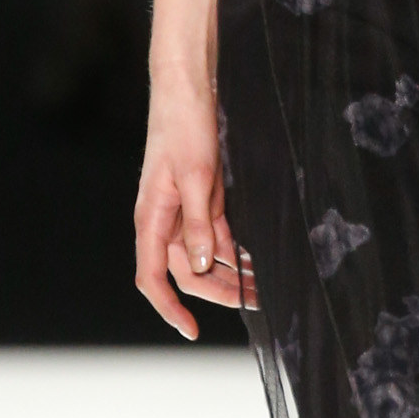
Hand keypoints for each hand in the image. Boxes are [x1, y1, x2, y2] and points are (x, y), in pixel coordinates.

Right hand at [133, 73, 256, 337]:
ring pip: (205, 257)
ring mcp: (183, 212)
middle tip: (259, 301)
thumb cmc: (184, 126)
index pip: (152, 278)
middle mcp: (163, 221)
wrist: (190, 87)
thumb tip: (200, 267)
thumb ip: (198, 224)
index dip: (169, 308)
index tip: (190, 330)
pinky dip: (236, 250)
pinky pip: (217, 236)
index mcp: (151, 218)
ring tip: (267, 283)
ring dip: (233, 272)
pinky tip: (259, 259)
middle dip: (220, 292)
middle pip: (187, 273)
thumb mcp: (197, 177)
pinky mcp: (202, 200)